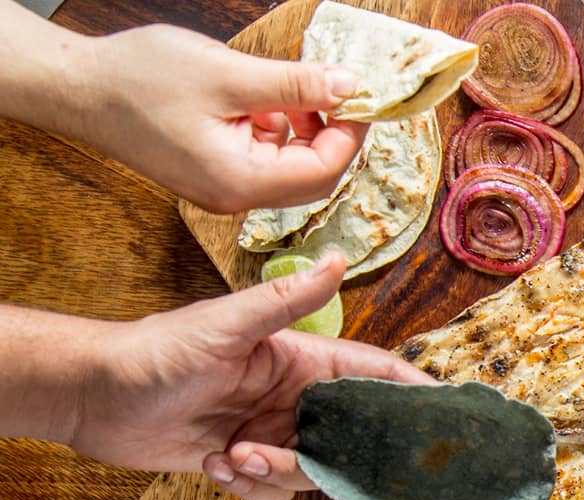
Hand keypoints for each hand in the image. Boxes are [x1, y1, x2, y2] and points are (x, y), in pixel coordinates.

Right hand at [68, 24, 366, 212]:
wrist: (77, 88)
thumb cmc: (139, 80)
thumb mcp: (228, 74)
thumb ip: (294, 85)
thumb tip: (348, 87)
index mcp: (240, 181)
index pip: (322, 172)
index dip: (350, 135)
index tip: (360, 98)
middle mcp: (234, 195)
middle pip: (311, 177)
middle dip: (331, 134)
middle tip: (336, 91)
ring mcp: (222, 188)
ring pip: (289, 167)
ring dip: (303, 130)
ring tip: (288, 89)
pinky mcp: (212, 173)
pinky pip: (263, 159)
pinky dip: (274, 130)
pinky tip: (260, 101)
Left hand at [68, 253, 431, 499]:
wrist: (93, 396)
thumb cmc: (155, 351)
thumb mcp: (226, 323)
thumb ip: (287, 300)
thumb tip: (339, 259)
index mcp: (301, 360)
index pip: (373, 376)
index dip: (411, 394)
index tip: (444, 417)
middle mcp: (292, 398)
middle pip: (349, 438)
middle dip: (334, 458)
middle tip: (296, 457)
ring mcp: (269, 431)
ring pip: (311, 471)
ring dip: (276, 472)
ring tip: (234, 456)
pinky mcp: (242, 462)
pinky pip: (272, 491)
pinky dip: (248, 487)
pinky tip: (214, 465)